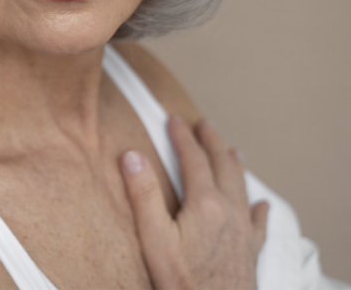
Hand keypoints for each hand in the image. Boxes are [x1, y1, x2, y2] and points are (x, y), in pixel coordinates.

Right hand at [119, 116, 268, 288]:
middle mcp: (229, 211)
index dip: (181, 136)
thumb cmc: (181, 280)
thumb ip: (142, 193)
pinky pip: (258, 221)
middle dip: (211, 142)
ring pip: (242, 187)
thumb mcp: (152, 236)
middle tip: (203, 124)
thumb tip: (131, 155)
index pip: (193, 159)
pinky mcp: (249, 250)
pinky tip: (261, 204)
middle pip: (223, 165)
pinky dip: (258, 207)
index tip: (172, 119)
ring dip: (234, 164)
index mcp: (204, 203)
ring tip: (231, 150)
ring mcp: (243, 230)